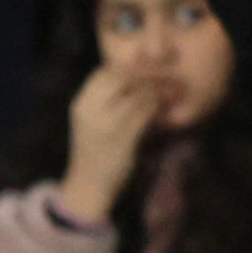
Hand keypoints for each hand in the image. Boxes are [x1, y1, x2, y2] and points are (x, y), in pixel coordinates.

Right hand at [62, 61, 162, 222]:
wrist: (89, 184)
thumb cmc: (94, 151)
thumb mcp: (91, 120)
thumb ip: (104, 100)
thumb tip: (132, 79)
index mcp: (82, 103)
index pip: (104, 72)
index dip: (127, 68)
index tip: (145, 72)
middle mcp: (91, 109)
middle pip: (122, 77)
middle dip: (146, 74)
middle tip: (164, 78)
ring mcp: (107, 123)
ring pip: (137, 94)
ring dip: (157, 91)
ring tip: (169, 92)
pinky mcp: (124, 138)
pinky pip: (145, 113)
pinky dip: (157, 108)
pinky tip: (164, 110)